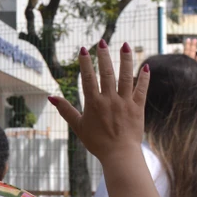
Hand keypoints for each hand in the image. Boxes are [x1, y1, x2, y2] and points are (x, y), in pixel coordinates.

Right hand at [48, 40, 148, 164]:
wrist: (119, 155)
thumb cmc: (97, 142)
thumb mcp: (78, 126)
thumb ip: (65, 110)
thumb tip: (51, 97)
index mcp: (94, 103)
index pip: (88, 78)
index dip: (85, 63)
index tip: (83, 49)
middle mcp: (110, 99)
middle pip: (107, 73)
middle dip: (104, 56)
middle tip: (102, 41)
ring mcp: (125, 102)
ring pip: (126, 77)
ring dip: (125, 60)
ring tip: (124, 45)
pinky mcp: (138, 108)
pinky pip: (142, 90)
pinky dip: (144, 78)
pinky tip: (145, 67)